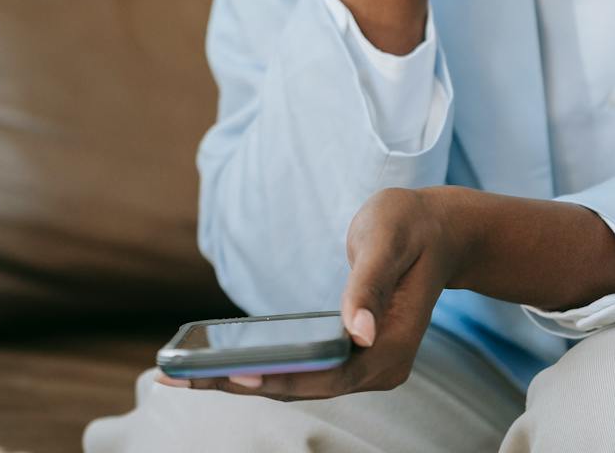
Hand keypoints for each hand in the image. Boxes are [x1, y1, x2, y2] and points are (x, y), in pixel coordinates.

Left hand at [158, 188, 465, 400]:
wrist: (437, 231)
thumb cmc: (410, 227)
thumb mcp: (386, 242)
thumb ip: (369, 285)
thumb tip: (355, 332)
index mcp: (389, 348)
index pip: (327, 375)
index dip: (280, 379)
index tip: (232, 377)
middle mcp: (378, 368)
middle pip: (303, 387)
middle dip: (240, 384)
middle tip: (177, 379)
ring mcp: (364, 365)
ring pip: (297, 383)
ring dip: (242, 381)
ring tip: (183, 377)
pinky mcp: (350, 354)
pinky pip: (300, 369)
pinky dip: (262, 369)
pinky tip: (220, 364)